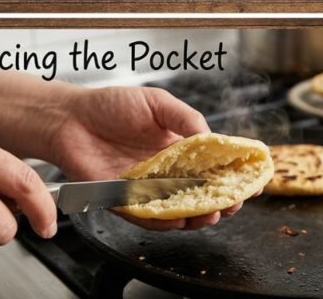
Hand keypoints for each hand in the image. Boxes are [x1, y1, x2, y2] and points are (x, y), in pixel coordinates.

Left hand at [48, 87, 242, 230]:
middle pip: (200, 194)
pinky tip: (177, 219)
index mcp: (179, 149)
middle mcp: (166, 171)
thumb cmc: (111, 104)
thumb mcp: (157, 102)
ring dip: (196, 217)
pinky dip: (162, 221)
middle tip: (233, 203)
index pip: (213, 167)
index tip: (252, 182)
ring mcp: (146, 187)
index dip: (234, 176)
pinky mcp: (123, 199)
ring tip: (210, 214)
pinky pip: (146, 216)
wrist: (69, 117)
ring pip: (177, 210)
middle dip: (221, 202)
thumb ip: (186, 118)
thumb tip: (212, 137)